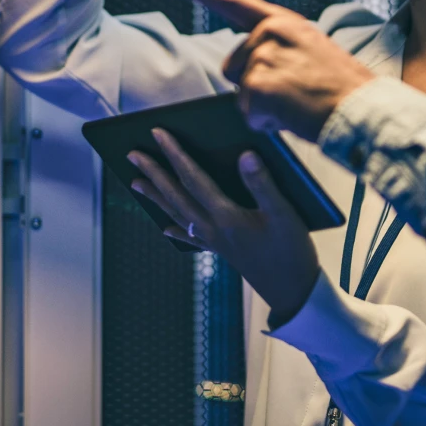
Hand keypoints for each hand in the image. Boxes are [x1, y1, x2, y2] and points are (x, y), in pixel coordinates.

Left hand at [128, 129, 320, 323]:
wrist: (293, 292)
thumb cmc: (291, 250)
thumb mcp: (284, 213)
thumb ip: (262, 183)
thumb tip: (244, 154)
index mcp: (226, 215)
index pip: (193, 178)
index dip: (175, 154)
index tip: (158, 134)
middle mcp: (213, 228)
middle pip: (177, 195)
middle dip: (154, 173)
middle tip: (132, 155)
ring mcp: (214, 241)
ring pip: (178, 214)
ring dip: (156, 197)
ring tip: (136, 183)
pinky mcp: (221, 252)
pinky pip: (191, 238)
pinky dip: (177, 230)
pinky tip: (166, 229)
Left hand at [156, 0, 375, 140]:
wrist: (365, 111)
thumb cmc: (343, 89)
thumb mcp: (311, 51)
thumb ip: (278, 48)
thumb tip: (244, 69)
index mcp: (283, 21)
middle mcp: (270, 32)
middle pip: (234, 66)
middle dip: (254, 86)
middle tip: (296, 93)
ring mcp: (263, 58)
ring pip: (241, 93)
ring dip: (263, 106)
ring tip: (299, 103)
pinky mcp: (259, 87)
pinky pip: (248, 114)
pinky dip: (267, 124)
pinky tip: (294, 116)